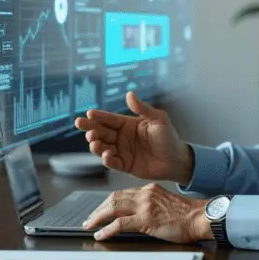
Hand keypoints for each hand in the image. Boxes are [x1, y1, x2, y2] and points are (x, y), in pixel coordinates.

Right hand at [74, 92, 193, 183]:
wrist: (176, 159)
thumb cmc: (168, 137)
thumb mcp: (158, 119)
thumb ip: (143, 108)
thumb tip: (129, 94)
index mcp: (127, 124)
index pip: (109, 119)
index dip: (98, 116)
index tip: (89, 113)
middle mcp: (121, 137)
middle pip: (101, 132)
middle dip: (90, 129)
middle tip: (82, 126)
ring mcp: (122, 151)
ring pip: (102, 147)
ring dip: (95, 145)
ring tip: (94, 142)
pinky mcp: (124, 165)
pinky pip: (112, 162)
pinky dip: (107, 159)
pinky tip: (106, 155)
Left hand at [83, 183, 211, 242]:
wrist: (200, 217)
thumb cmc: (187, 215)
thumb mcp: (165, 203)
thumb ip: (150, 205)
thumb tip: (134, 216)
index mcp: (149, 189)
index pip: (122, 193)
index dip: (107, 203)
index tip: (100, 210)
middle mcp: (144, 194)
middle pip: (113, 198)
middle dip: (98, 209)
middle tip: (89, 219)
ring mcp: (144, 206)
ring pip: (113, 207)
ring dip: (98, 217)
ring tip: (90, 225)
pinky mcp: (146, 219)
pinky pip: (120, 223)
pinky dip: (107, 229)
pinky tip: (101, 234)